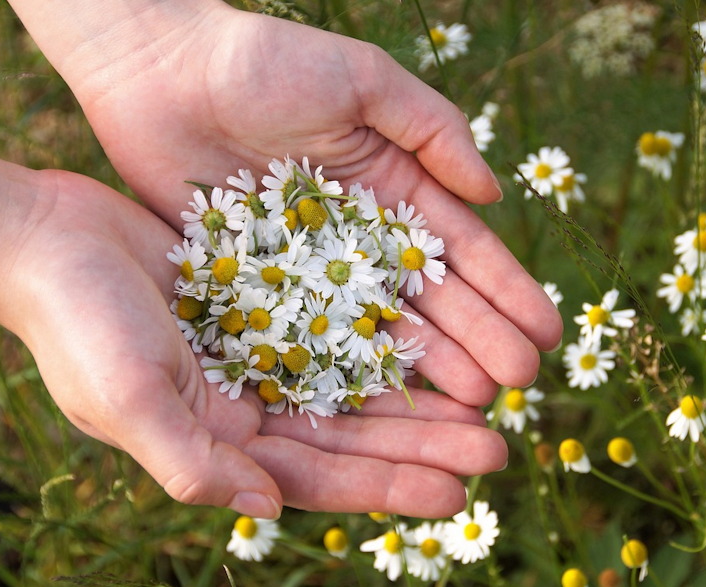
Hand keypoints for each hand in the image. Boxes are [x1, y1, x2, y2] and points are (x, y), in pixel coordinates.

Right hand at [0, 169, 507, 517]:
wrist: (43, 238)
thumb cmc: (75, 324)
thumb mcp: (126, 399)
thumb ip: (192, 462)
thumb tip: (268, 509)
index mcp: (218, 441)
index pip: (320, 477)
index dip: (389, 486)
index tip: (459, 491)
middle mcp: (245, 406)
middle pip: (352, 435)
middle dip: (423, 443)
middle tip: (498, 445)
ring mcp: (257, 352)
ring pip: (355, 382)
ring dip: (417, 394)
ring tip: (487, 397)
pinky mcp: (263, 300)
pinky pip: (338, 322)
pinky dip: (384, 333)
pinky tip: (432, 333)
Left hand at [9, 0, 563, 405]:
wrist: (161, 72)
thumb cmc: (264, 62)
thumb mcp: (362, 80)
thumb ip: (432, 129)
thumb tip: (495, 192)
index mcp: (393, 188)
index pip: (461, 249)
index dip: (505, 290)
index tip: (545, 332)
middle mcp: (359, 238)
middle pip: (429, 300)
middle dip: (478, 340)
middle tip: (516, 387)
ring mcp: (310, 270)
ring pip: (377, 329)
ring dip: (426, 367)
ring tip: (470, 406)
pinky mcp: (258, 289)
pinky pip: (308, 338)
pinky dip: (344, 372)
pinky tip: (381, 406)